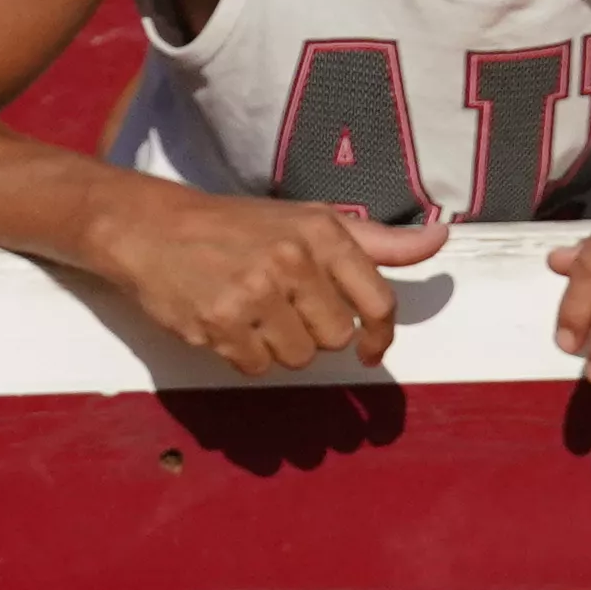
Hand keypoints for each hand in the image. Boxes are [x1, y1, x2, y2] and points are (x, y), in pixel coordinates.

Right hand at [92, 177, 444, 375]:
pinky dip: (246, 355)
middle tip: (282, 304)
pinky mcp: (221, 325)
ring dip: (279, 346)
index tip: (371, 350)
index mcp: (320, 232)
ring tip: (251, 309)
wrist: (151, 228)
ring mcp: (254, 294)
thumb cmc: (238, 227)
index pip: (378, 302)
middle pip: (336, 338)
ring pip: (299, 358)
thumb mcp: (309, 221)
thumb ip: (376, 241)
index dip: (380, 336)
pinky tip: (228, 321)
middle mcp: (291, 260)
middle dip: (314, 332)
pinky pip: (259, 368)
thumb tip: (439, 238)